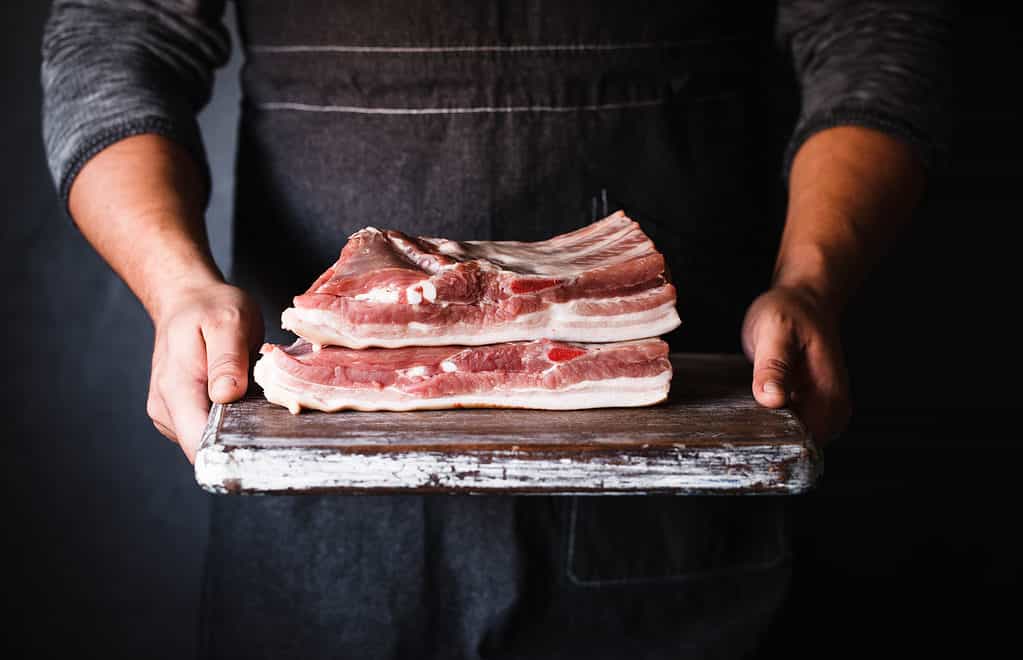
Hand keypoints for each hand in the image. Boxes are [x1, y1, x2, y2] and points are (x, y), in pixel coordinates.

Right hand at [147, 280, 262, 461]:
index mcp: (176, 389)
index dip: (233, 452)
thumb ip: (228, 360)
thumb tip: (227, 396)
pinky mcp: (179, 414)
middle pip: (207, 448)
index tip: (263, 445)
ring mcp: (169, 414)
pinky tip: (239, 398)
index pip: (199, 445)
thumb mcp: (228, 323)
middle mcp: (166, 410)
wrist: (186, 300)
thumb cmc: (209, 307)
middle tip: (267, 412)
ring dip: (236, 427)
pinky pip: (208, 428)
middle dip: (241, 439)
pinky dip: (229, 419)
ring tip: (251, 396)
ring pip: (209, 440)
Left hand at [741, 286, 850, 445]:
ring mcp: (824, 410)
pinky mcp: (812, 407)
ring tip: (740, 419)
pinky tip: (751, 412)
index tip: (744, 439)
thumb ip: (773, 366)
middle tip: (734, 430)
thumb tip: (772, 399)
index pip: (805, 443)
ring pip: (794, 441)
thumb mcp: (775, 332)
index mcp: (828, 394)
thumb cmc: (791, 312)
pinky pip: (791, 428)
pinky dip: (770, 425)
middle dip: (767, 443)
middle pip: (799, 448)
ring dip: (767, 435)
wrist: (803, 301)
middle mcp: (833, 408)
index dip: (773, 446)